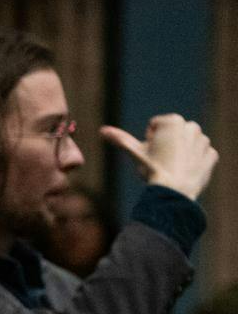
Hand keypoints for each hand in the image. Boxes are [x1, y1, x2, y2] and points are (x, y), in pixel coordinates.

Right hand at [100, 114, 218, 199]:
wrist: (174, 192)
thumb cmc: (152, 170)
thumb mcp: (135, 153)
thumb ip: (120, 139)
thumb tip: (102, 130)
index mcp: (173, 121)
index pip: (155, 126)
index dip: (148, 141)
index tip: (150, 154)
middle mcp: (191, 126)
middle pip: (172, 134)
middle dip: (166, 145)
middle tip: (160, 162)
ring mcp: (204, 141)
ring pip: (186, 145)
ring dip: (180, 153)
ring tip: (172, 168)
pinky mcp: (211, 155)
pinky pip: (200, 157)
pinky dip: (193, 163)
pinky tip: (184, 173)